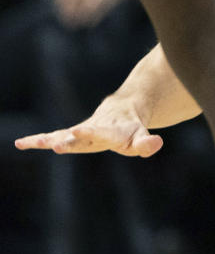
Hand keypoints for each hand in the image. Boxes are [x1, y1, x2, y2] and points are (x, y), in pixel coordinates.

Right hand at [15, 99, 162, 157]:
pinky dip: (38, 140)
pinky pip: (53, 136)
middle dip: (72, 139)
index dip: (92, 133)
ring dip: (49, 139)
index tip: (77, 130)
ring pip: (64, 135)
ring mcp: (81, 131)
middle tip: (58, 143)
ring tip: (35, 142)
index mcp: (112, 131)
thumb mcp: (141, 138)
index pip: (104, 133)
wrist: (120, 110)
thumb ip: (146, 143)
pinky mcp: (71, 134)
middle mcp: (95, 130)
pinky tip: (20, 143)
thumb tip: (156, 143)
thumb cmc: (131, 129)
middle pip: (83, 135)